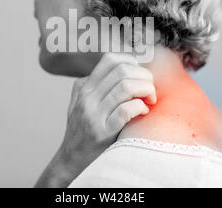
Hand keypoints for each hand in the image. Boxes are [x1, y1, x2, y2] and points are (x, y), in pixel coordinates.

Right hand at [35, 53, 156, 187]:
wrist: (71, 160)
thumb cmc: (82, 130)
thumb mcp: (80, 102)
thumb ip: (94, 85)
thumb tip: (122, 68)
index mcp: (84, 87)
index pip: (110, 59)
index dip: (131, 61)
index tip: (140, 74)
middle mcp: (87, 97)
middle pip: (122, 71)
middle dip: (144, 76)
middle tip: (150, 88)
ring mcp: (94, 114)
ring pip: (126, 87)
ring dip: (146, 90)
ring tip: (150, 99)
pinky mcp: (102, 132)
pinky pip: (126, 110)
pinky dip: (140, 107)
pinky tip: (143, 112)